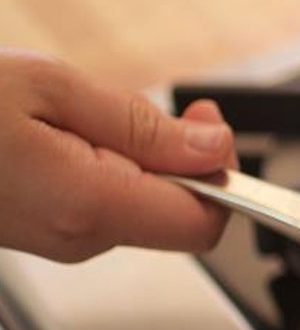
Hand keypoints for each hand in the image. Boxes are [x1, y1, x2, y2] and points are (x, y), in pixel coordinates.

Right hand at [0, 50, 235, 261]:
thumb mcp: (51, 88)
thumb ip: (141, 123)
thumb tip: (212, 147)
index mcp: (91, 205)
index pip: (203, 220)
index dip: (221, 173)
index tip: (206, 122)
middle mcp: (78, 237)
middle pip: (177, 211)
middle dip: (175, 154)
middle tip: (130, 103)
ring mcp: (61, 241)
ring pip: (143, 204)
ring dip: (136, 155)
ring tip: (80, 116)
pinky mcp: (47, 232)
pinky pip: (107, 203)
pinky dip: (105, 166)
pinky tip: (65, 135)